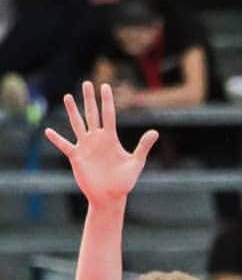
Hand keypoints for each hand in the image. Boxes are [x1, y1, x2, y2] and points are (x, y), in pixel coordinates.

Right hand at [44, 82, 157, 205]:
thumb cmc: (125, 182)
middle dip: (89, 99)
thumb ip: (143, 146)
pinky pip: (64, 145)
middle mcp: (97, 139)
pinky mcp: (76, 157)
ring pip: (77, 124)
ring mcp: (86, 146)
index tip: (105, 86)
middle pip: (92, 114)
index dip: (106, 100)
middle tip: (87, 83)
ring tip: (67, 96)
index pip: (108, 114)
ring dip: (72, 111)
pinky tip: (49, 131)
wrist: (110, 196)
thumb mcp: (136, 162)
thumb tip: (155, 132)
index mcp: (111, 138)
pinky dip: (57, 139)